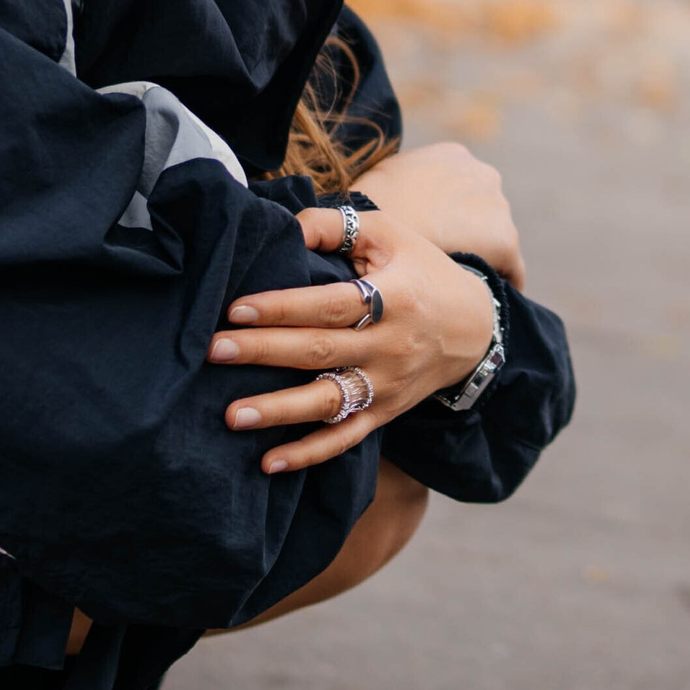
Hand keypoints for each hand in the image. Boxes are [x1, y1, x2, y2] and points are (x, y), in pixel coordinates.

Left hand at [207, 208, 499, 473]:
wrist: (476, 328)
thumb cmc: (421, 272)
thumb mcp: (389, 235)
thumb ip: (335, 225)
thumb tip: (284, 226)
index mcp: (392, 297)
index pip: (329, 304)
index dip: (283, 306)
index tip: (235, 309)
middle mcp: (390, 344)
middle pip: (320, 351)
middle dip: (264, 352)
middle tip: (214, 351)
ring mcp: (388, 383)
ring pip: (329, 400)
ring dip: (279, 410)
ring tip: (232, 415)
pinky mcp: (386, 412)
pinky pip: (346, 438)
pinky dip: (310, 453)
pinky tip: (269, 463)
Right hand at [351, 142, 523, 288]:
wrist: (376, 235)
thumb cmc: (367, 213)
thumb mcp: (378, 186)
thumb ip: (397, 189)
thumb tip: (389, 201)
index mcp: (452, 156)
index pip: (459, 189)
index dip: (448, 216)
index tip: (438, 237)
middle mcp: (482, 175)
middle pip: (481, 211)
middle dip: (466, 234)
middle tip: (443, 261)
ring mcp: (497, 206)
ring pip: (495, 239)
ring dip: (480, 257)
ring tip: (457, 285)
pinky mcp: (505, 240)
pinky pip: (510, 267)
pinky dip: (498, 281)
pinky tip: (481, 302)